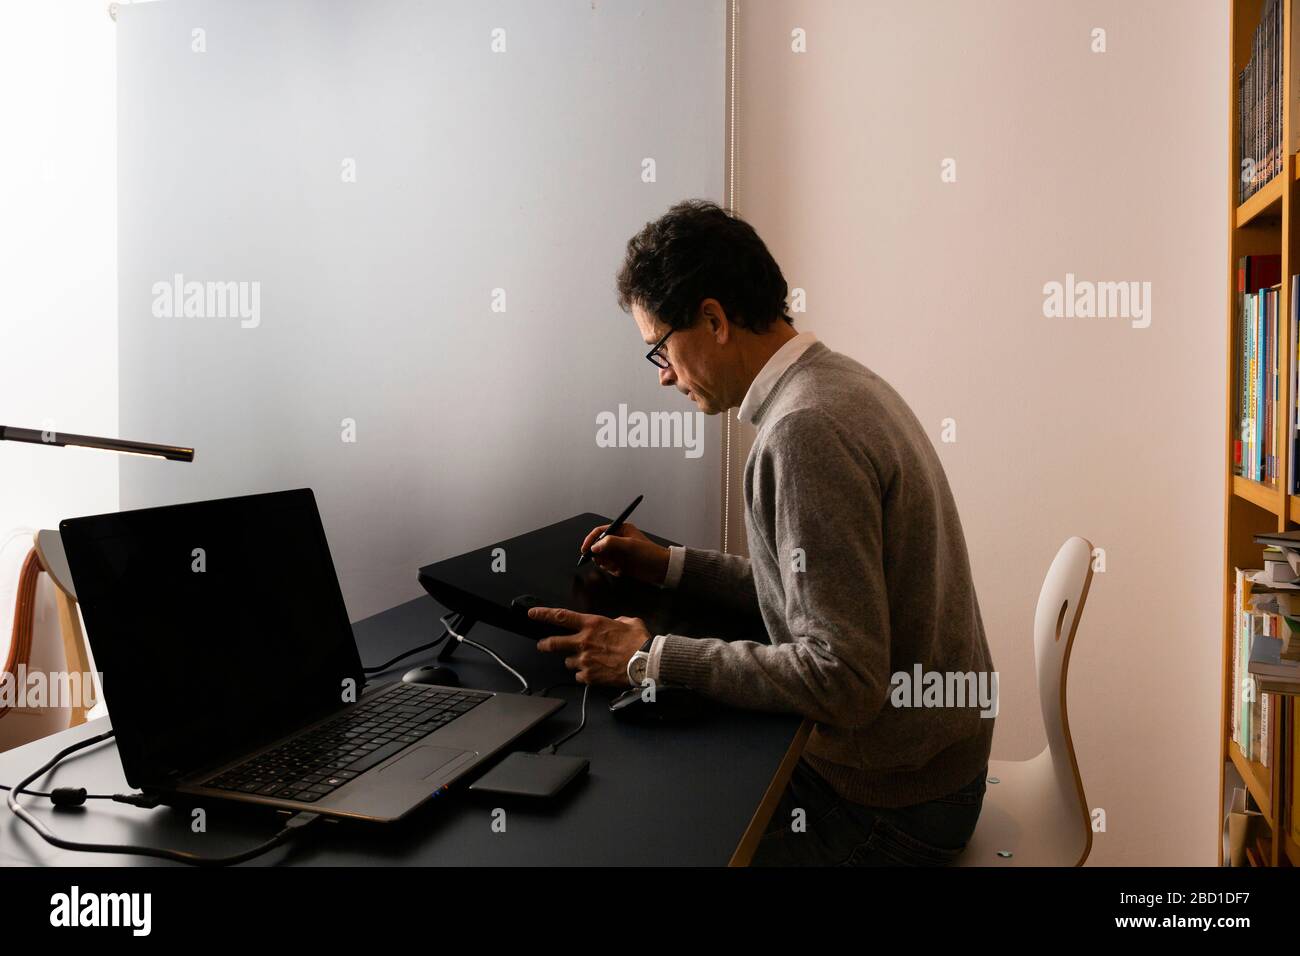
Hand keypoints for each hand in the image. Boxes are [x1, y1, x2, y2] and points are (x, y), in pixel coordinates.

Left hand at [531, 606, 650, 685]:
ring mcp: (584, 660)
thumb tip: (615, 623)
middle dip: (545, 644)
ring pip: (568, 662)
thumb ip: (617, 621)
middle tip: (543, 645)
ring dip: (575, 661)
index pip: (561, 617)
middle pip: (554, 643)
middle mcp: (584, 642)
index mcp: (592, 624)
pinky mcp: (589, 676)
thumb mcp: (629, 622)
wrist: (644, 663)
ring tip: (590, 662)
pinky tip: (596, 672)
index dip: (544, 614)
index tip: (532, 614)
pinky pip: (579, 676)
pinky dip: (585, 675)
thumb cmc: (639, 641)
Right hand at [579, 521, 669, 584]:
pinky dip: (612, 570)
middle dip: (600, 556)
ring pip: (602, 558)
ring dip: (607, 564)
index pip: (600, 532)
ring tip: (616, 567)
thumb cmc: (649, 553)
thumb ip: (610, 543)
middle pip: (598, 546)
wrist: (661, 569)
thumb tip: (595, 546)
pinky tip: (621, 571)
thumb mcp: (629, 545)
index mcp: (621, 530)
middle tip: (605, 561)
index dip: (590, 540)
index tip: (585, 550)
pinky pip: (608, 566)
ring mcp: (619, 552)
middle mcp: (618, 540)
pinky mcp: (620, 563)